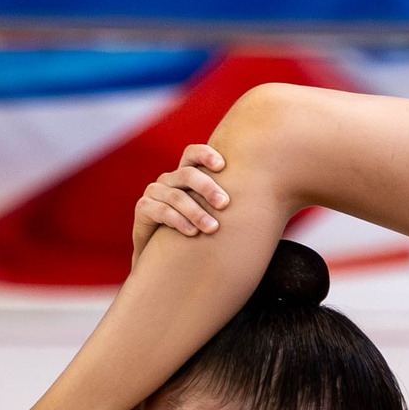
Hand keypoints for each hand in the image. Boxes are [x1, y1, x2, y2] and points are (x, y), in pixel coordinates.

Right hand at [129, 143, 228, 261]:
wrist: (166, 256)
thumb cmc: (197, 230)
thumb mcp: (211, 211)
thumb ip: (226, 201)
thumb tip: (264, 195)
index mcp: (186, 174)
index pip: (192, 154)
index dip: (206, 154)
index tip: (222, 166)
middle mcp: (169, 179)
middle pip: (187, 174)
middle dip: (207, 187)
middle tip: (225, 204)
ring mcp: (155, 192)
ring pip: (176, 196)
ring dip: (196, 212)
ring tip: (212, 228)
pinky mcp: (144, 208)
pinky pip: (161, 211)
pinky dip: (179, 221)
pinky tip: (192, 233)